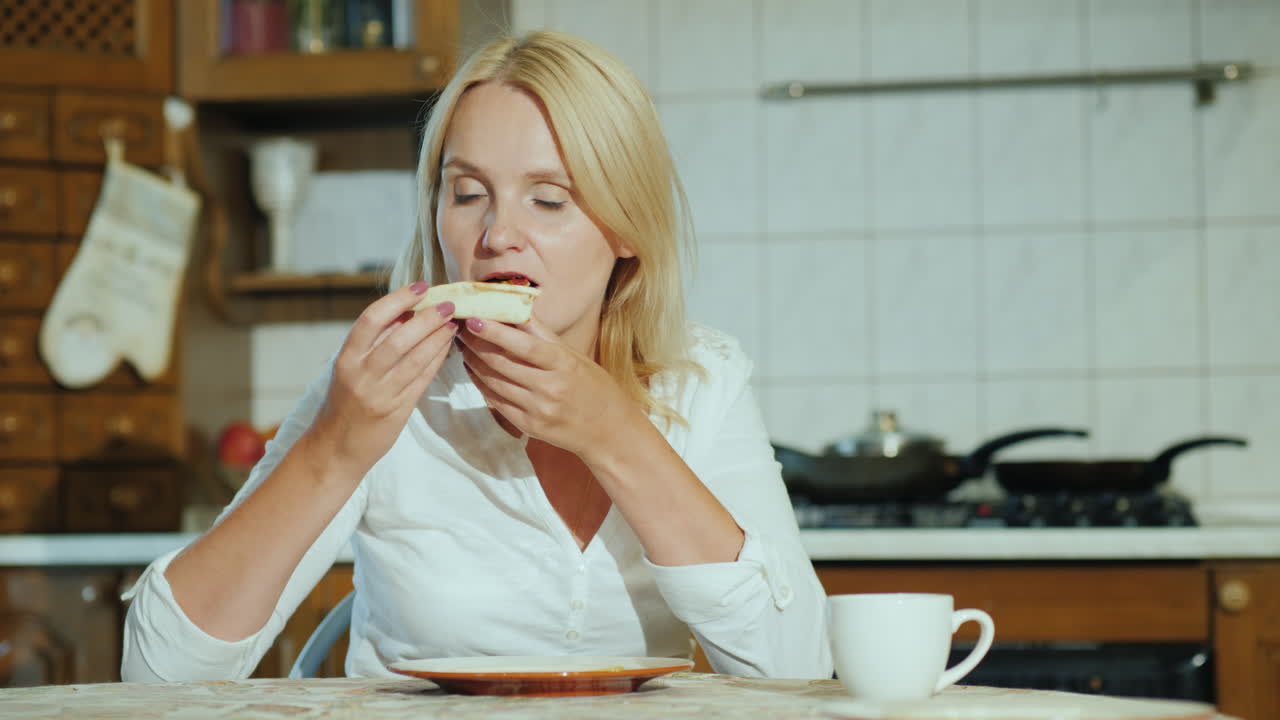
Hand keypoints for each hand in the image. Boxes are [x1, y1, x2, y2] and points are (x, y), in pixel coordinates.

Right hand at [306, 281, 456, 478]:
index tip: (420, 287)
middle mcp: (361, 375)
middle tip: (447, 304)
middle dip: (427, 318)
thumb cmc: (344, 403)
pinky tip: (448, 346)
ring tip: (453, 323)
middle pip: (398, 338)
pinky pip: (422, 380)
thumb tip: (405, 310)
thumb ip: (373, 344)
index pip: (371, 320)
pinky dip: (436, 360)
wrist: (335, 449)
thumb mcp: (349, 369)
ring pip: (415, 359)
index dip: (398, 299)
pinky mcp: (397, 411)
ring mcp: (379, 394)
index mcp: (346, 359)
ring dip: (438, 338)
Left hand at [457, 314, 638, 459]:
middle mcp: (550, 388)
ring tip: (464, 346)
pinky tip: (473, 370)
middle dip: (476, 344)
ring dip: (474, 363)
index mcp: (565, 365)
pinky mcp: (529, 426)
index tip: (474, 319)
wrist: (608, 431)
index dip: (496, 332)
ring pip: (495, 382)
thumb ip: (544, 336)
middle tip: (460, 328)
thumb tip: (516, 309)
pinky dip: (481, 384)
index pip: (524, 346)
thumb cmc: (594, 387)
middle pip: (503, 363)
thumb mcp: (575, 357)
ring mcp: (538, 409)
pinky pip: (496, 402)